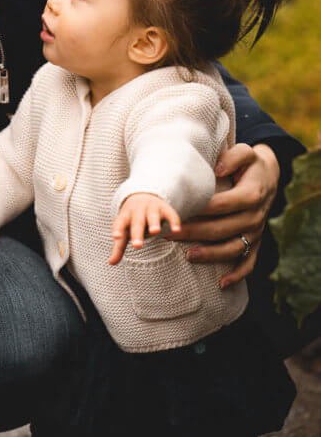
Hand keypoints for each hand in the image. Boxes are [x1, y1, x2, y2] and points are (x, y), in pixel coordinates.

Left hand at [109, 193, 180, 264]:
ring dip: (153, 223)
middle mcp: (138, 210)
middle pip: (137, 221)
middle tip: (137, 245)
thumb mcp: (124, 230)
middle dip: (137, 233)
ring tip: (155, 231)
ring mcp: (152, 208)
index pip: (119, 222)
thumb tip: (111, 263)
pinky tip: (176, 230)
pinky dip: (174, 221)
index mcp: (125, 215)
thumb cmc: (132, 219)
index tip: (115, 236)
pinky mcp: (165, 209)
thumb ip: (119, 247)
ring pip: (152, 215)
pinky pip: (170, 214)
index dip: (117, 229)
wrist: (143, 196)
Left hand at [163, 143, 278, 288]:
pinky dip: (237, 274)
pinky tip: (221, 284)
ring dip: (210, 255)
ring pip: (233, 249)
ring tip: (187, 256)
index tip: (176, 210)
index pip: (221, 205)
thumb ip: (232, 157)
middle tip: (167, 234)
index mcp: (250, 195)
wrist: (270, 177)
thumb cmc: (250, 164)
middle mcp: (254, 217)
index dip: (199, 209)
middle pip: (221, 229)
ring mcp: (256, 232)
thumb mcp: (247, 152)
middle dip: (193, 233)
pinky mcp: (256, 242)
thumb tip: (217, 167)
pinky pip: (248, 262)